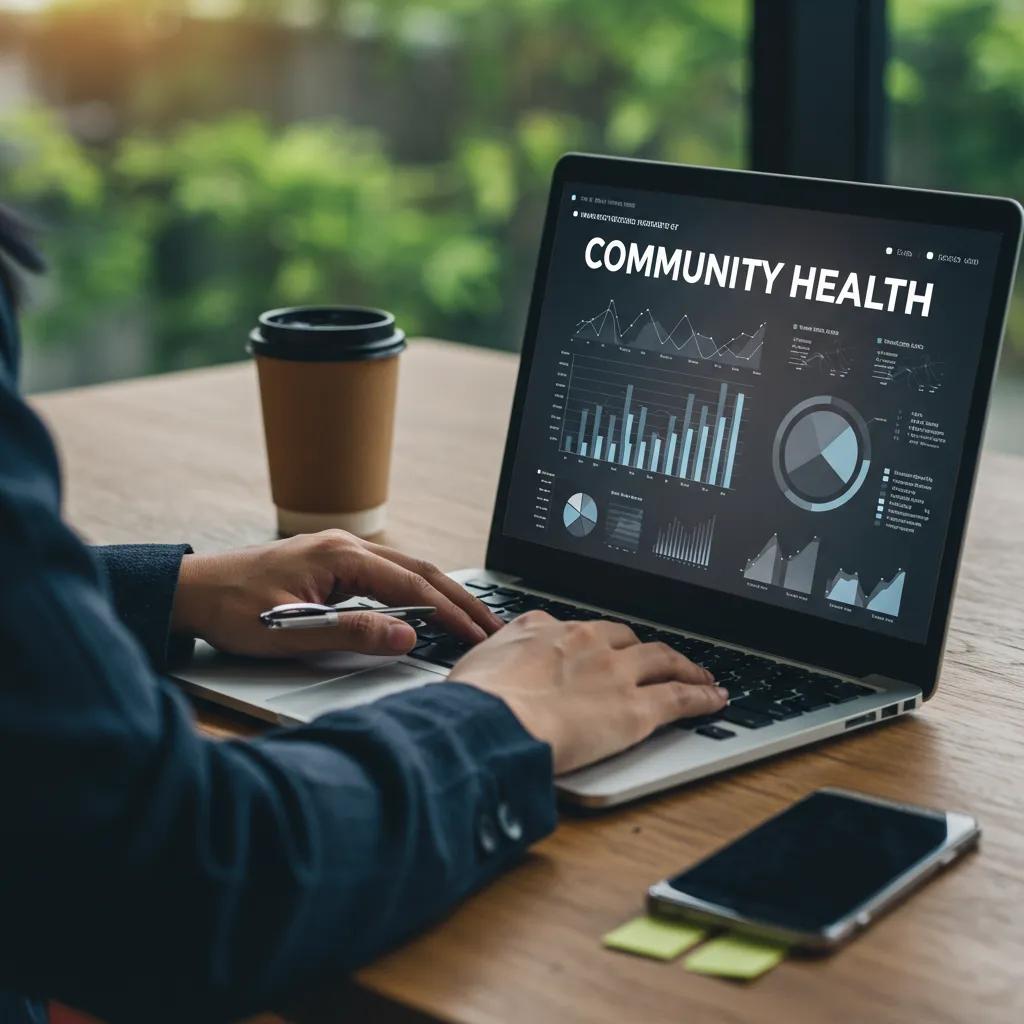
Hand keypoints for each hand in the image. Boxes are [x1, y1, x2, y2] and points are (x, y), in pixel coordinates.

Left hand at [171, 530, 502, 657]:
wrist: (192, 591)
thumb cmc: (232, 609)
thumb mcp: (292, 631)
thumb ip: (354, 632)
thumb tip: (408, 635)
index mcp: (340, 555)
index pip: (412, 584)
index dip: (450, 612)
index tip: (478, 636)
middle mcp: (346, 545)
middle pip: (421, 569)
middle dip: (461, 599)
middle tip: (493, 627)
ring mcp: (340, 551)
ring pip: (407, 569)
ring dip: (442, 594)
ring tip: (473, 619)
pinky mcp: (333, 563)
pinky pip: (388, 574)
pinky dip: (417, 591)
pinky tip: (429, 607)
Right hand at [449, 612, 727, 773]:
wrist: (491, 721)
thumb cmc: (475, 700)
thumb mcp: (477, 661)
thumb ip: (498, 654)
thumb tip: (495, 660)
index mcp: (545, 628)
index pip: (582, 629)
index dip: (599, 641)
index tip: (604, 648)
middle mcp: (586, 642)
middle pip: (629, 639)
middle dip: (646, 648)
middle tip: (658, 658)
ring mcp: (615, 673)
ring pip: (663, 660)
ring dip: (686, 666)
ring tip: (700, 674)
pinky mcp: (636, 708)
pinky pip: (680, 697)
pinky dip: (702, 695)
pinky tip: (715, 698)